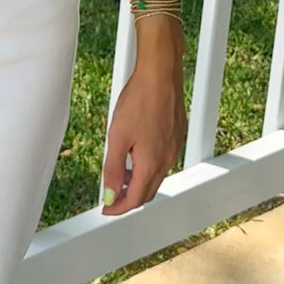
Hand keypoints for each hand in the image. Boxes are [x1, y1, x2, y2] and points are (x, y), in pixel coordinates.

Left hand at [100, 37, 185, 215]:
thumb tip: (110, 194)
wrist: (160, 74)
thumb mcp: (117, 136)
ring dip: (138, 181)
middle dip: (129, 198)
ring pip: (156, 176)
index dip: (118, 208)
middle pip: (148, 191)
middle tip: (111, 196)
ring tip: (120, 174)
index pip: (135, 199)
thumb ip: (114, 169)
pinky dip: (148, 166)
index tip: (106, 209)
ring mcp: (175, 147)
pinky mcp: (177, 135)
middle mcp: (167, 159)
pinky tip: (136, 153)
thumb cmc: (139, 100)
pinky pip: (163, 160)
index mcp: (152, 163)